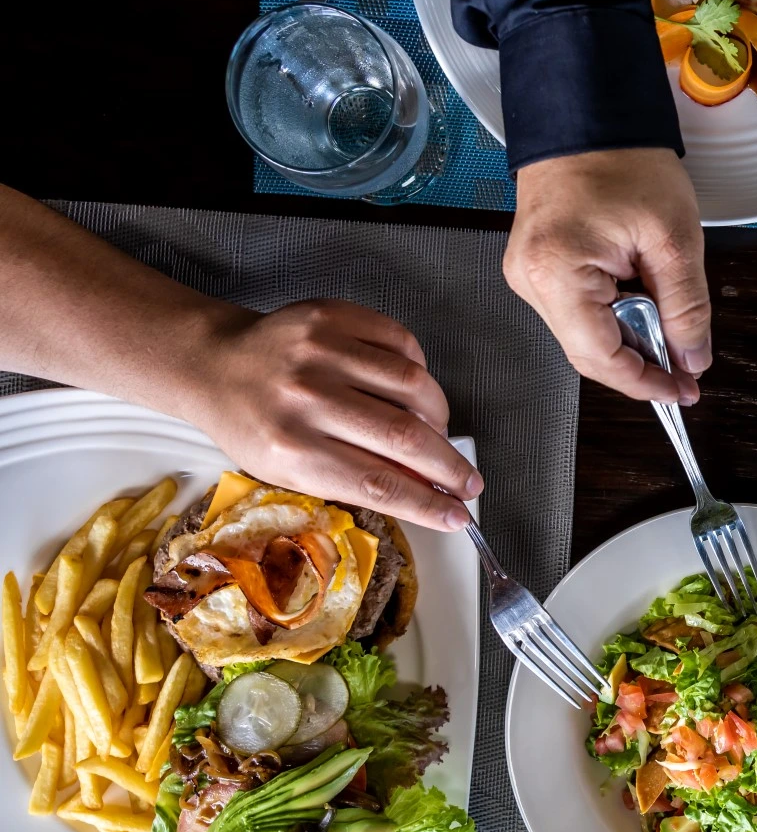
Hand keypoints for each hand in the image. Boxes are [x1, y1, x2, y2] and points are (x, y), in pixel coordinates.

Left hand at [182, 299, 481, 531]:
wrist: (212, 365)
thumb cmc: (252, 426)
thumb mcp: (291, 472)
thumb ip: (355, 481)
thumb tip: (425, 492)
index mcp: (291, 449)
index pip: (379, 484)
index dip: (428, 504)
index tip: (457, 515)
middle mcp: (305, 398)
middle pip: (404, 437)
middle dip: (449, 466)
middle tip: (468, 481)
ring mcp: (319, 351)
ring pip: (413, 384)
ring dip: (440, 416)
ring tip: (438, 432)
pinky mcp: (331, 316)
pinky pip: (401, 341)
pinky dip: (420, 369)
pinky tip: (414, 389)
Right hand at [505, 148, 710, 404]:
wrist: (589, 115)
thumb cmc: (624, 160)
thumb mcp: (675, 240)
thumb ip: (686, 308)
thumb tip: (692, 359)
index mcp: (555, 272)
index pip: (600, 357)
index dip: (645, 384)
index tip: (682, 391)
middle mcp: (528, 279)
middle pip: (588, 353)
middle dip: (640, 366)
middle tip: (685, 369)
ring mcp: (526, 275)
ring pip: (583, 337)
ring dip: (628, 342)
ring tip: (667, 325)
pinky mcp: (535, 269)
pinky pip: (577, 313)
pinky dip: (613, 320)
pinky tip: (641, 308)